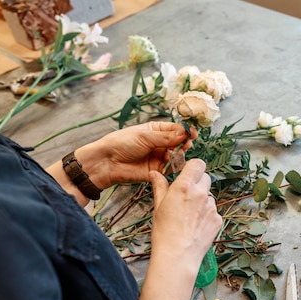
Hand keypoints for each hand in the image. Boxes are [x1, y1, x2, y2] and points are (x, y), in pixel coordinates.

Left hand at [77, 121, 196, 189]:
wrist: (107, 162)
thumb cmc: (122, 143)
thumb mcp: (145, 136)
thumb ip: (166, 137)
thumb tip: (185, 134)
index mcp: (156, 130)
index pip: (175, 129)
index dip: (185, 131)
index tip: (193, 133)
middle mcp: (159, 143)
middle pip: (178, 143)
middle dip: (183, 143)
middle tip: (186, 144)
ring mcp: (159, 157)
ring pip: (176, 156)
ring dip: (178, 154)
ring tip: (175, 154)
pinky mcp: (157, 170)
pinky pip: (170, 169)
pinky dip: (173, 166)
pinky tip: (171, 163)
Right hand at [148, 159, 221, 274]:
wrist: (178, 256)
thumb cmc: (164, 232)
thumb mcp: (158, 206)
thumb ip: (160, 186)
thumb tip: (155, 174)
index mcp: (184, 187)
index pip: (198, 164)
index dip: (193, 167)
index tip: (187, 173)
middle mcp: (201, 194)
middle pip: (206, 178)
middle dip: (198, 183)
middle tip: (187, 196)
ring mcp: (212, 207)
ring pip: (209, 196)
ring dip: (202, 201)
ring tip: (189, 216)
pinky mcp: (218, 219)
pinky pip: (213, 211)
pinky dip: (206, 215)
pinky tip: (196, 226)